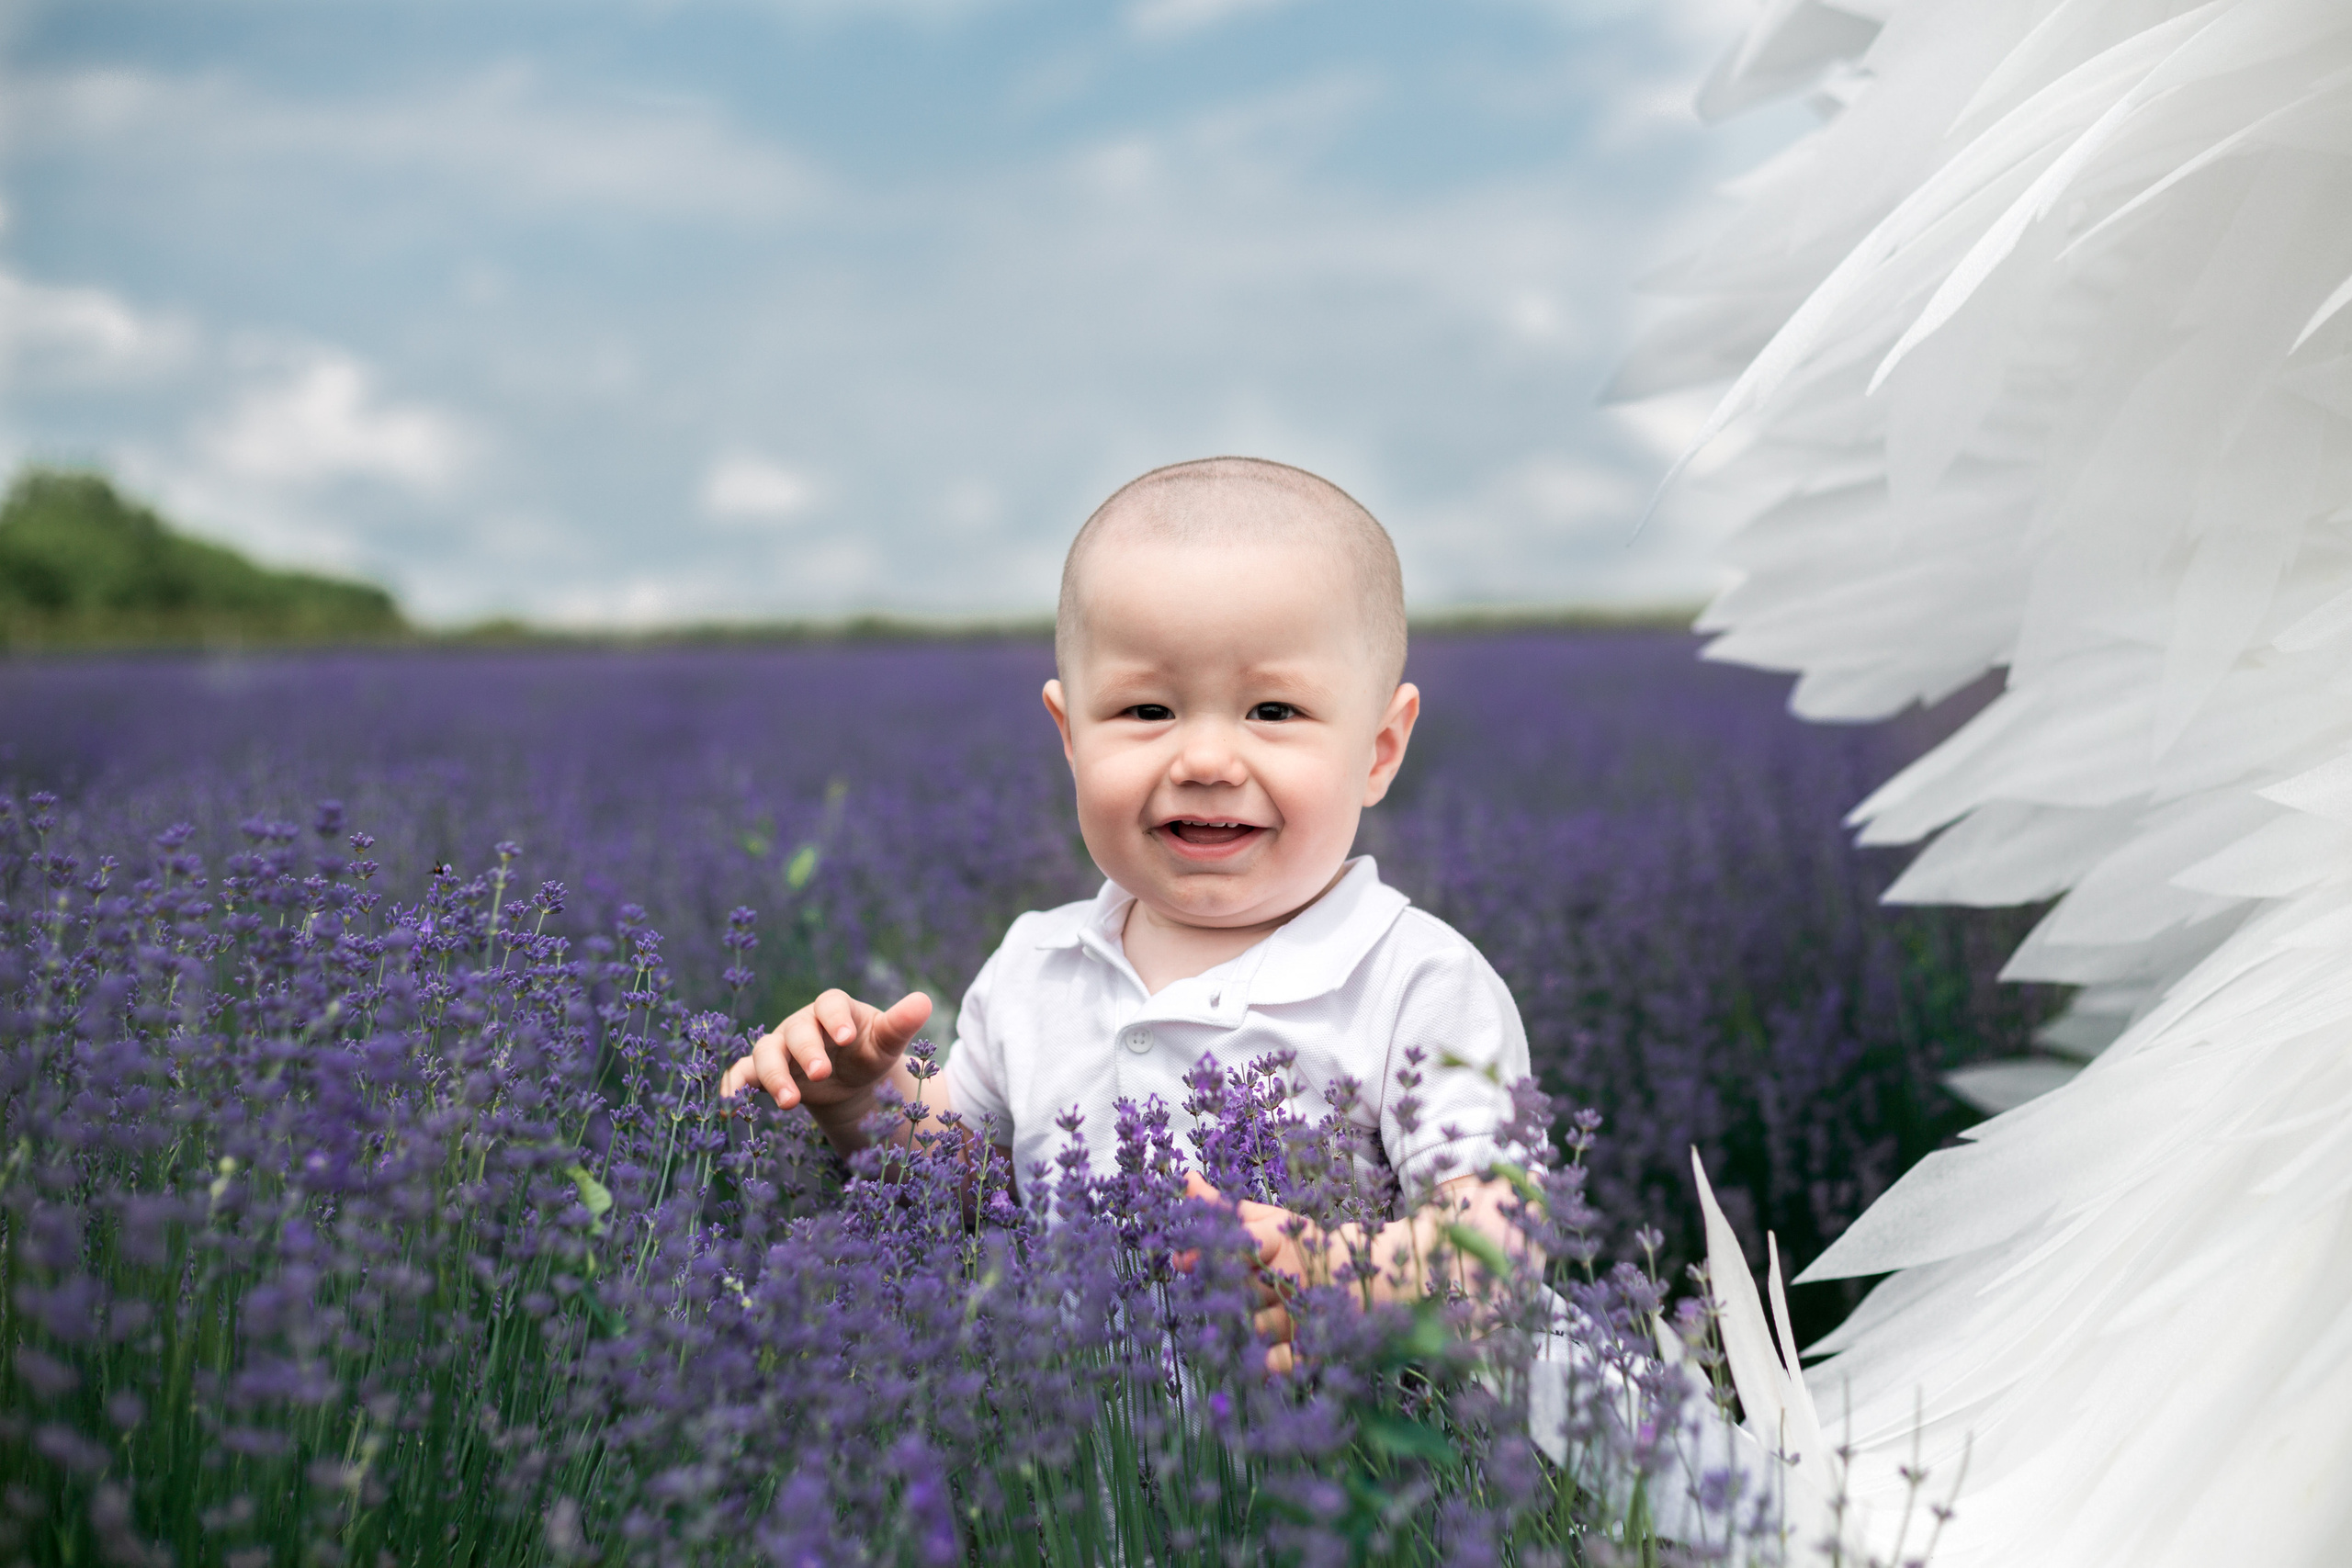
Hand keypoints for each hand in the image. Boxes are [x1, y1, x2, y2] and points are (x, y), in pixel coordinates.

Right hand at [720, 989, 932, 1119]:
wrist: (850, 1079)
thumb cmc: (869, 1052)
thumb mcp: (887, 1041)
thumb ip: (901, 1023)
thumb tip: (925, 1001)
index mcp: (834, 1009)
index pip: (830, 1004)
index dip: (835, 1018)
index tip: (846, 1038)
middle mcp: (802, 1024)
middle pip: (796, 1030)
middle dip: (806, 1052)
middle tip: (822, 1075)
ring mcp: (780, 1047)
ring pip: (766, 1052)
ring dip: (773, 1075)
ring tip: (789, 1102)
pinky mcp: (765, 1072)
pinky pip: (743, 1072)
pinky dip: (734, 1084)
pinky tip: (730, 1102)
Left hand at [1182, 1171, 1315, 1375]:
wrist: (1363, 1273)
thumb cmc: (1302, 1243)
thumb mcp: (1268, 1220)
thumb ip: (1223, 1206)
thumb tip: (1185, 1179)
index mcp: (1282, 1241)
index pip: (1247, 1242)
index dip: (1214, 1248)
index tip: (1182, 1257)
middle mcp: (1293, 1275)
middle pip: (1246, 1286)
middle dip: (1216, 1289)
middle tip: (1191, 1292)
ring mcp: (1304, 1311)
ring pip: (1261, 1324)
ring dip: (1238, 1327)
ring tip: (1213, 1330)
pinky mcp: (1314, 1342)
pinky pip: (1289, 1359)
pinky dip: (1272, 1363)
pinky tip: (1254, 1362)